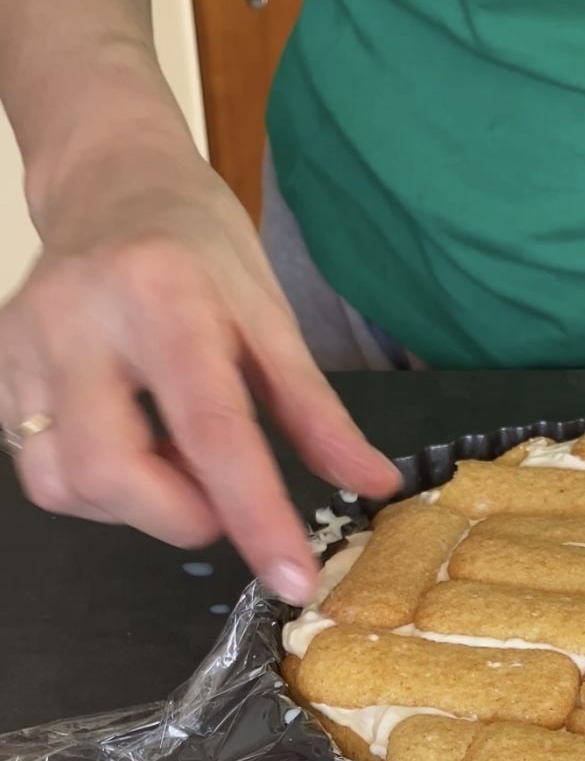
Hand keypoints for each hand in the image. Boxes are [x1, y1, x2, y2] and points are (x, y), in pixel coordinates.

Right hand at [0, 144, 400, 602]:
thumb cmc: (204, 249)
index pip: (213, 427)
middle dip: (182, 515)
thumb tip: (373, 483)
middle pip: (113, 469)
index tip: (293, 577)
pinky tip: (133, 444)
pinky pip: (39, 467)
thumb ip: (316, 410)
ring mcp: (22, 343)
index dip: (256, 514)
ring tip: (176, 457)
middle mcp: (79, 319)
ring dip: (137, 504)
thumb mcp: (271, 317)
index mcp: (167, 297)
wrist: (113, 184)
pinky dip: (99, 485)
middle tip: (223, 493)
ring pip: (63, 482)